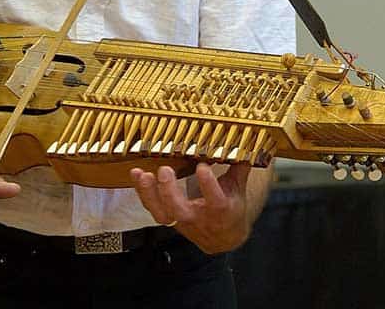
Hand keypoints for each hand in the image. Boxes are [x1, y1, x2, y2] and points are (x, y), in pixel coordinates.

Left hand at [130, 162, 251, 253]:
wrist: (222, 238)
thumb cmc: (230, 209)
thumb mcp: (239, 190)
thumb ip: (240, 167)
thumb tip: (247, 145)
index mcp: (221, 210)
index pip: (215, 200)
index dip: (208, 185)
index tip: (202, 167)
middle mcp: (199, 217)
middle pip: (180, 210)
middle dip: (169, 191)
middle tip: (164, 171)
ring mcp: (181, 220)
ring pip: (162, 213)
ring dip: (149, 193)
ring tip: (142, 174)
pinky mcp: (169, 219)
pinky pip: (153, 208)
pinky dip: (143, 192)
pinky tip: (137, 175)